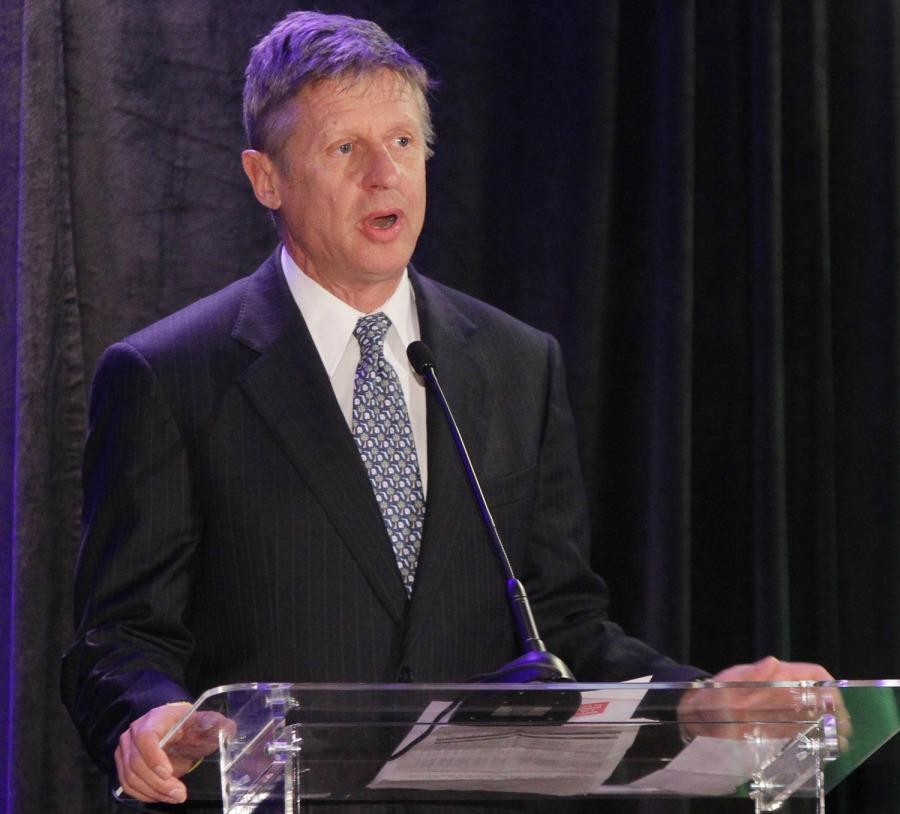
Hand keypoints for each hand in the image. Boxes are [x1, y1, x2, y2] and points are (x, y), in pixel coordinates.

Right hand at [115, 702, 233, 803]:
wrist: (178, 730)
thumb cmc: (191, 726)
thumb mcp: (205, 722)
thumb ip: (215, 723)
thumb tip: (228, 728)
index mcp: (154, 718)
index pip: (145, 738)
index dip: (154, 757)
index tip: (169, 773)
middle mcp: (134, 732)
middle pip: (137, 762)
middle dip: (159, 783)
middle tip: (180, 794)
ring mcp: (126, 749)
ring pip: (131, 777)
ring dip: (153, 792)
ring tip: (176, 797)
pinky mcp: (124, 765)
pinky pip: (128, 785)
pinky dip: (145, 794)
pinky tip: (163, 797)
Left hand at [677, 656, 850, 748]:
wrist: (692, 714)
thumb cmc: (708, 694)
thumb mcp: (724, 685)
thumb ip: (748, 676)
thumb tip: (774, 662)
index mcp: (773, 677)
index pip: (810, 673)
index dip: (827, 684)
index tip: (838, 701)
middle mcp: (777, 692)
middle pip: (814, 695)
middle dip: (832, 710)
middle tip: (845, 730)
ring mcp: (774, 710)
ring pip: (808, 713)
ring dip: (824, 725)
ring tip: (839, 742)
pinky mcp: (768, 728)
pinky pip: (794, 730)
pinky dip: (808, 736)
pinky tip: (817, 748)